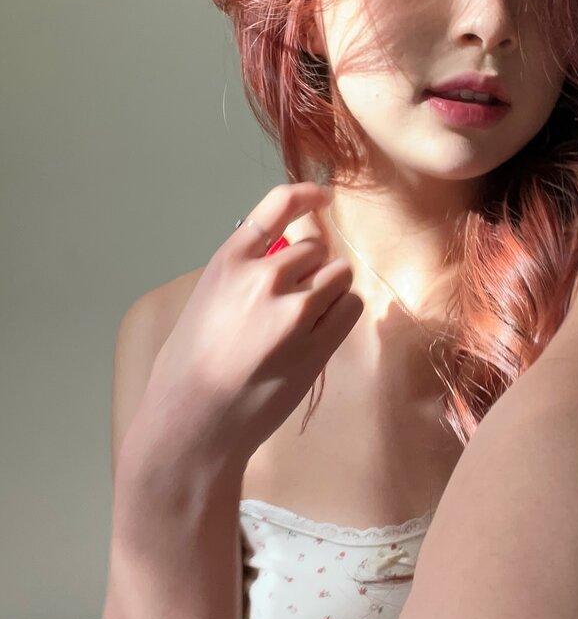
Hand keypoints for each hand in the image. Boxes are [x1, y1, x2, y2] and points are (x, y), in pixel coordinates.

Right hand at [123, 182, 363, 484]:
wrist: (194, 423)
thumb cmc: (187, 368)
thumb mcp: (204, 301)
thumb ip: (242, 275)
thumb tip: (280, 261)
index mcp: (229, 262)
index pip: (278, 206)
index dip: (306, 195)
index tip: (322, 196)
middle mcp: (264, 278)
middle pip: (316, 248)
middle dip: (311, 267)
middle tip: (295, 298)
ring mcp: (295, 311)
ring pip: (339, 274)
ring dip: (330, 288)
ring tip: (308, 317)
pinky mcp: (317, 344)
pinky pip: (350, 307)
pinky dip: (341, 313)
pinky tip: (320, 332)